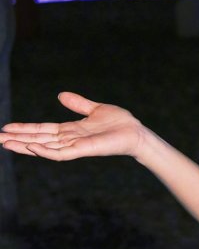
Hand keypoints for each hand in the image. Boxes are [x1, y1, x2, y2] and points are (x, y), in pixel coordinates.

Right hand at [0, 92, 147, 161]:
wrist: (135, 133)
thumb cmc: (119, 123)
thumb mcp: (95, 108)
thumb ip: (78, 104)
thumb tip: (60, 95)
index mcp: (70, 130)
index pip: (42, 130)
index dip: (25, 129)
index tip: (7, 127)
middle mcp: (68, 139)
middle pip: (38, 139)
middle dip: (18, 139)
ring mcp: (74, 146)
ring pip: (44, 147)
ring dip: (25, 145)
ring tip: (6, 142)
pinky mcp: (82, 150)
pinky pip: (60, 153)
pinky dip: (45, 150)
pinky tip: (32, 146)